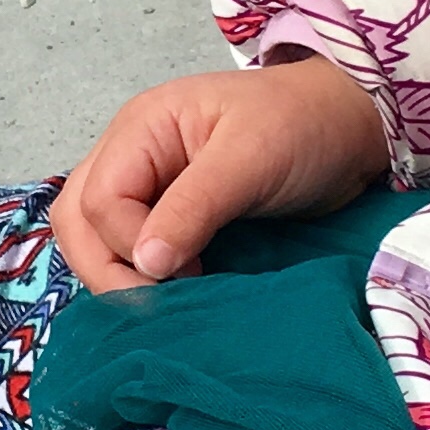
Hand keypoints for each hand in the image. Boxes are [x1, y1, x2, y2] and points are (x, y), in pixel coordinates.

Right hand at [49, 57, 389, 293]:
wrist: (350, 126)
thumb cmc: (303, 125)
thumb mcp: (250, 160)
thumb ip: (193, 208)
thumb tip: (145, 263)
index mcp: (142, 129)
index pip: (98, 201)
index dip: (130, 246)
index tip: (187, 272)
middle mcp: (132, 156)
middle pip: (79, 222)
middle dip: (108, 270)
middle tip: (159, 304)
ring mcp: (147, 186)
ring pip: (94, 240)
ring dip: (120, 277)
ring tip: (167, 301)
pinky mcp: (171, 215)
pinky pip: (130, 248)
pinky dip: (142, 277)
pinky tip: (174, 295)